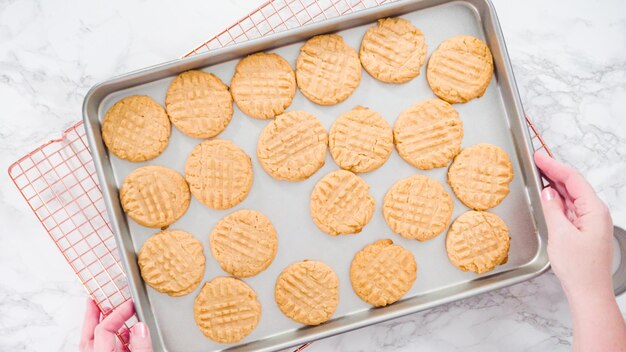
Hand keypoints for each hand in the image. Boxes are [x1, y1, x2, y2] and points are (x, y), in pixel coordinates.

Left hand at [80, 298, 152, 351]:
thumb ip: (141, 346)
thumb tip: (141, 328)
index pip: (103, 329)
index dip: (117, 314)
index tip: (131, 305)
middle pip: (88, 335)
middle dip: (92, 315)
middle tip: (94, 300)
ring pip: (94, 342)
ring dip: (101, 326)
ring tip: (107, 313)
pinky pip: (103, 349)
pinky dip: (111, 339)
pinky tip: (123, 334)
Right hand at [534, 151, 613, 297]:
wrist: (589, 293)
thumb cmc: (579, 268)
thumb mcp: (560, 234)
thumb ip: (553, 208)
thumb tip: (547, 191)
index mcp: (594, 210)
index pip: (573, 179)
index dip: (554, 165)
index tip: (539, 156)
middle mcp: (596, 213)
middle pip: (574, 185)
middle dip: (555, 172)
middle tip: (536, 161)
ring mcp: (591, 222)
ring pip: (572, 197)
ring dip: (556, 185)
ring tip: (539, 175)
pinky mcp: (585, 230)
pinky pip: (571, 209)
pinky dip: (558, 200)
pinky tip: (548, 198)